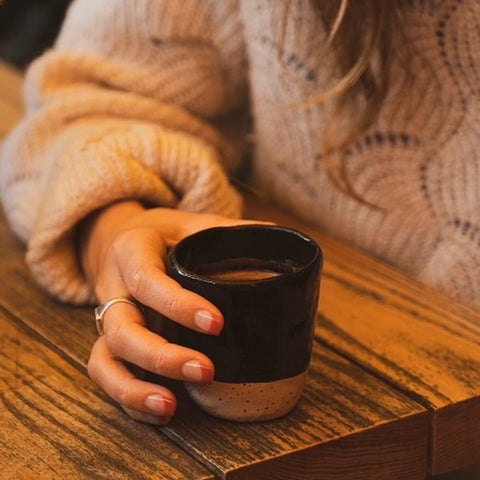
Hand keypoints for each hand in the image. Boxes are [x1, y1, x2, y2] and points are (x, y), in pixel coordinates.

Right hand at [80, 200, 260, 423]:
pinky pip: (107, 374)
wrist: (120, 240)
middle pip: (123, 329)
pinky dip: (129, 398)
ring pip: (105, 359)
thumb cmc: (162, 234)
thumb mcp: (189, 222)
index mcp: (132, 251)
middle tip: (205, 370)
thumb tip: (277, 235)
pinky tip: (160, 411)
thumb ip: (226, 229)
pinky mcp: (110, 340)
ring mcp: (109, 317)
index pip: (147, 280)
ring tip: (172, 405)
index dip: (178, 305)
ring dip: (136, 387)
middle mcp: (114, 287)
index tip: (217, 323)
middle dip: (161, 356)